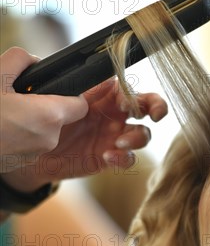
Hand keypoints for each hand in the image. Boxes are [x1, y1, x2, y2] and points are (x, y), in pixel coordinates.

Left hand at [0, 47, 167, 191]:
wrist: (18, 154)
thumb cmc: (26, 120)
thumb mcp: (40, 100)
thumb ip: (67, 96)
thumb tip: (88, 97)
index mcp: (97, 93)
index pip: (126, 86)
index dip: (133, 92)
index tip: (123, 102)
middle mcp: (109, 113)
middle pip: (145, 106)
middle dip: (156, 107)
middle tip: (153, 116)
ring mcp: (110, 137)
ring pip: (142, 134)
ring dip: (138, 137)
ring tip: (119, 142)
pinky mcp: (106, 158)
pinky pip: (128, 159)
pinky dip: (124, 158)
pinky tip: (109, 157)